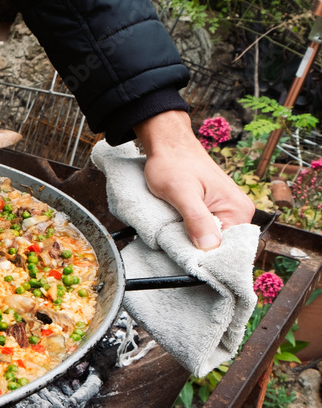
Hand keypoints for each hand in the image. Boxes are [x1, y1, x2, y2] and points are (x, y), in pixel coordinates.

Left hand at [136, 110, 254, 249]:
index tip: (188, 261)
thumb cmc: (173, 164)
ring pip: (210, 241)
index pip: (230, 250)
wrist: (168, 145)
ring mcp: (226, 212)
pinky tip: (179, 229)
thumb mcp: (181, 193)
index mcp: (238, 210)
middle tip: (176, 246)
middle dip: (199, 251)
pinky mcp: (213, 211)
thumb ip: (196, 219)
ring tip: (176, 234)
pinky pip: (204, 231)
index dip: (209, 259)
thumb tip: (210, 247)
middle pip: (221, 248)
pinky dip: (191, 234)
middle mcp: (238, 213)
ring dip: (193, 242)